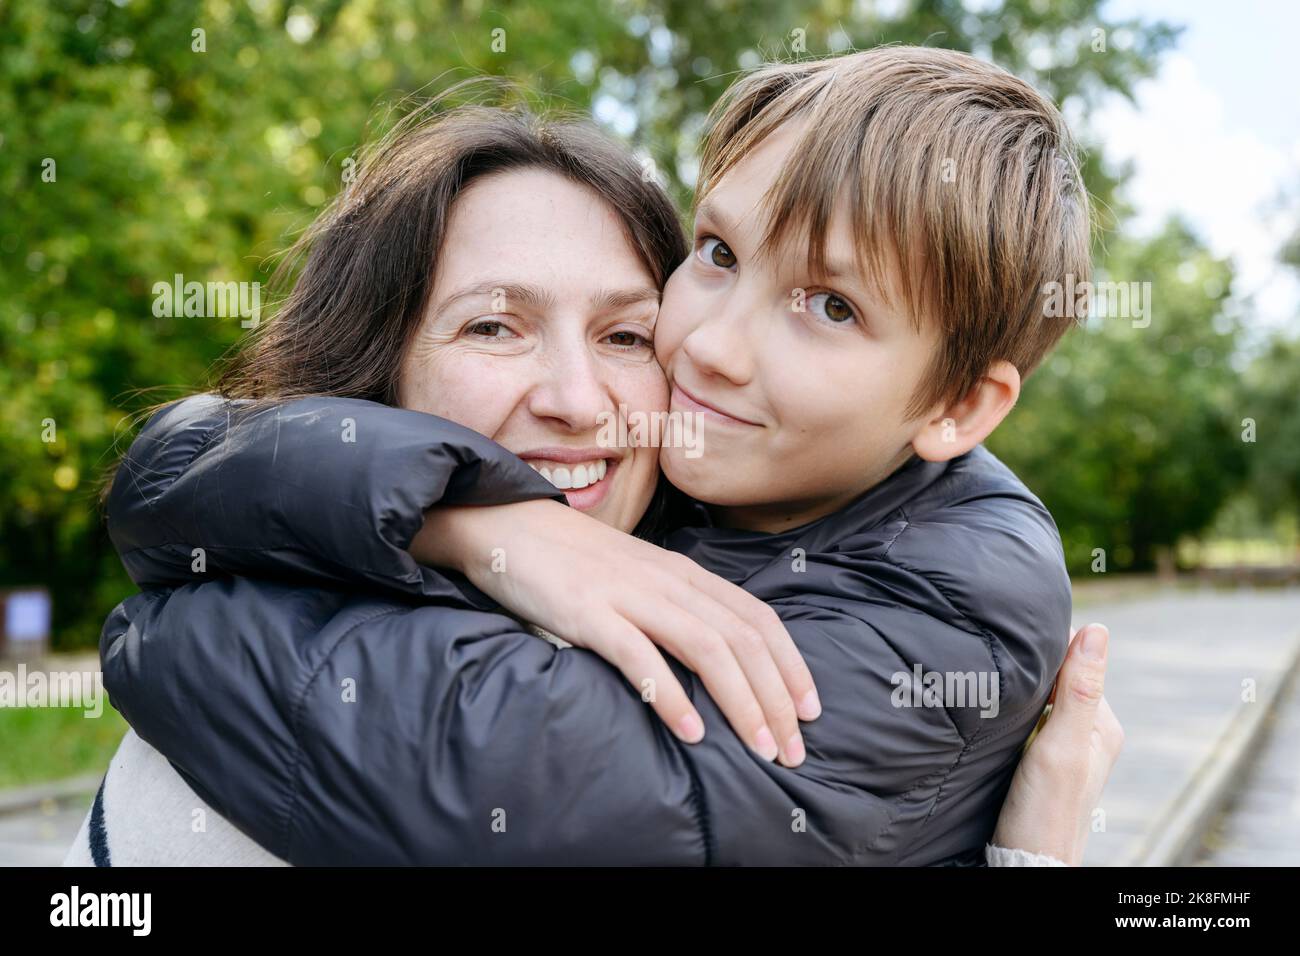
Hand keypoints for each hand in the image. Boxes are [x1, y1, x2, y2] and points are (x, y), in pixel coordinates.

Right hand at [412, 498, 819, 766]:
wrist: (508, 527)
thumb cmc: (575, 562)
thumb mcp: (640, 577)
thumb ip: (677, 608)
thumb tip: (718, 655)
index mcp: (685, 574)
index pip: (758, 618)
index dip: (791, 665)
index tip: (810, 710)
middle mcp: (668, 581)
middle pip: (742, 640)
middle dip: (776, 698)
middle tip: (792, 750)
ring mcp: (629, 594)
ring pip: (706, 647)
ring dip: (740, 702)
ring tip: (759, 747)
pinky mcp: (588, 613)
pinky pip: (640, 656)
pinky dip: (670, 696)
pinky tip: (690, 732)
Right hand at [991, 623, 1123, 864]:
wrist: (1027, 862)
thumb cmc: (1045, 810)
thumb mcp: (1061, 743)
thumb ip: (1079, 689)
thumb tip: (1097, 629)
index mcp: (1103, 725)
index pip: (1076, 663)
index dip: (1045, 649)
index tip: (1012, 639)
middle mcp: (1090, 735)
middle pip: (1059, 682)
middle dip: (1030, 670)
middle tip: (993, 662)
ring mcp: (1068, 750)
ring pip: (1042, 702)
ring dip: (1020, 692)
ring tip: (991, 686)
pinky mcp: (1046, 763)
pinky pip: (1031, 723)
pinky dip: (1014, 713)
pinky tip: (996, 716)